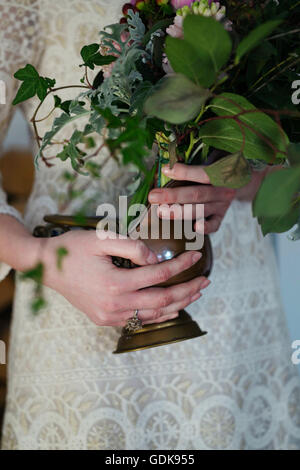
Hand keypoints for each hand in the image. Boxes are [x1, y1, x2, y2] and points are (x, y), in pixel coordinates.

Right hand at [41, 230, 209, 326]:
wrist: (46, 268)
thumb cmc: (73, 250)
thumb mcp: (102, 240)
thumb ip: (132, 247)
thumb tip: (156, 258)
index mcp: (116, 283)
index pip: (159, 275)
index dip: (181, 265)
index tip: (196, 255)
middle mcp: (115, 305)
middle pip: (163, 301)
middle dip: (188, 290)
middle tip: (206, 281)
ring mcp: (110, 316)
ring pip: (153, 315)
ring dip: (177, 305)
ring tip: (195, 294)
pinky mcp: (105, 319)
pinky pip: (139, 320)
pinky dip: (159, 315)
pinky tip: (172, 309)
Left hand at [148, 163, 235, 233]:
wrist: (242, 179)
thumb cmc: (219, 166)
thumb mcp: (213, 158)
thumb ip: (194, 161)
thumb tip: (167, 166)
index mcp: (222, 172)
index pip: (203, 174)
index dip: (185, 172)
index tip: (165, 170)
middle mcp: (223, 190)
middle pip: (197, 195)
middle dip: (173, 197)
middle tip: (154, 197)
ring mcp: (223, 205)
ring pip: (201, 210)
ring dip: (180, 212)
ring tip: (161, 212)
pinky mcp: (221, 216)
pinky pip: (215, 225)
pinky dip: (206, 228)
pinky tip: (194, 228)